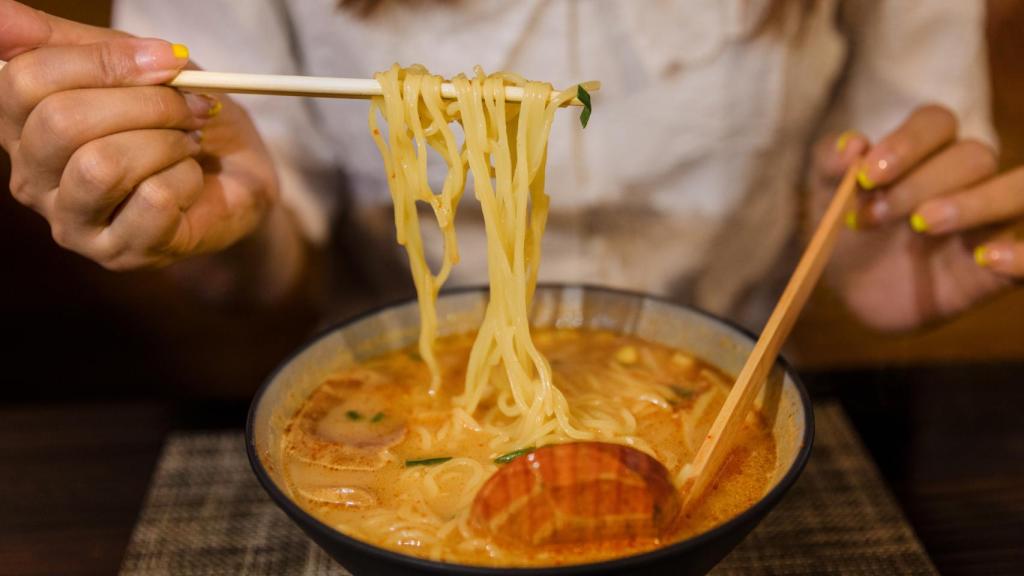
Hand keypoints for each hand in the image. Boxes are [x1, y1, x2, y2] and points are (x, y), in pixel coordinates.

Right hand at [1, 0, 277, 269]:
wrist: (237, 178)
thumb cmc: (179, 120)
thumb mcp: (135, 67)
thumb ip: (72, 43)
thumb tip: (1, 14)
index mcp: (23, 124)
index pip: (25, 80)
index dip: (104, 62)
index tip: (167, 60)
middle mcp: (31, 177)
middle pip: (62, 122)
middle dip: (146, 104)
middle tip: (190, 107)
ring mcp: (71, 222)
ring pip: (102, 165)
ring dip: (166, 143)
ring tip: (188, 144)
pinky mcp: (118, 253)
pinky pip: (151, 200)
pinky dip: (186, 179)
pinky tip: (191, 182)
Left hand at [809, 104, 1018, 330]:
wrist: (853, 292)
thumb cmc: (848, 232)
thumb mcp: (826, 199)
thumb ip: (830, 166)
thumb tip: (852, 144)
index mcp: (927, 152)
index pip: (937, 122)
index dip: (906, 142)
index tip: (865, 175)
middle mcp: (967, 179)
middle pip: (973, 155)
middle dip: (920, 182)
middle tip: (875, 216)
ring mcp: (990, 221)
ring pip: (1020, 189)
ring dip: (976, 202)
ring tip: (923, 225)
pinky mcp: (1000, 269)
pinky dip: (1022, 252)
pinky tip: (985, 258)